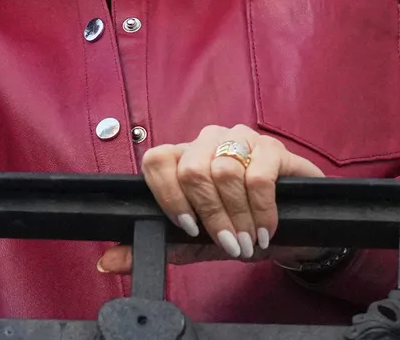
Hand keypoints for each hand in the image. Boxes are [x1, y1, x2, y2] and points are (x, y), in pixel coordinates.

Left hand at [97, 124, 326, 273]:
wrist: (291, 226)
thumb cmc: (238, 228)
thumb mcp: (196, 243)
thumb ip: (158, 246)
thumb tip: (108, 260)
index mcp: (183, 157)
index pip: (157, 159)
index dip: (168, 196)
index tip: (187, 227)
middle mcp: (208, 140)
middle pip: (192, 170)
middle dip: (210, 216)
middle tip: (228, 243)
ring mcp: (240, 139)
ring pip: (224, 171)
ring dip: (238, 217)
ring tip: (248, 241)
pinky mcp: (272, 147)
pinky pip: (259, 175)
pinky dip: (261, 210)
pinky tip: (265, 229)